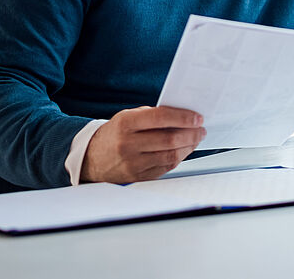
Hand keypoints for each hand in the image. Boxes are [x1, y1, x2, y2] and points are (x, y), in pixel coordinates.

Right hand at [81, 105, 205, 182]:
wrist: (92, 157)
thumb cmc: (115, 133)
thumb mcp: (128, 116)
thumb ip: (153, 115)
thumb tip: (183, 116)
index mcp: (125, 123)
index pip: (161, 118)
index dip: (183, 117)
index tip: (197, 117)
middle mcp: (127, 144)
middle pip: (169, 139)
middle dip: (191, 133)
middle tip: (201, 129)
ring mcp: (132, 164)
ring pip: (170, 156)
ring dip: (188, 147)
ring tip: (196, 139)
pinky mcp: (137, 177)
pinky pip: (165, 168)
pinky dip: (179, 158)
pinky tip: (184, 150)